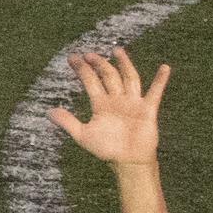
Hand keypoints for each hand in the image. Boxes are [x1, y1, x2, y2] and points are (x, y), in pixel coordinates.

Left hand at [53, 48, 165, 167]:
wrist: (128, 162)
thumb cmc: (106, 149)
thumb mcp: (83, 135)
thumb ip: (68, 122)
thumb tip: (48, 112)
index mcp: (101, 105)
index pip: (91, 82)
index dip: (83, 70)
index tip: (73, 57)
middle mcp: (117, 100)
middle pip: (108, 76)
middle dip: (99, 64)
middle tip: (89, 54)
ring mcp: (133, 103)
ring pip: (129, 78)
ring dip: (124, 64)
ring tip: (117, 50)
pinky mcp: (147, 110)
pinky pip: (155, 93)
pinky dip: (160, 81)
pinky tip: (164, 68)